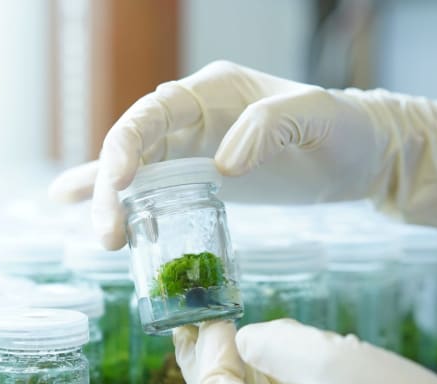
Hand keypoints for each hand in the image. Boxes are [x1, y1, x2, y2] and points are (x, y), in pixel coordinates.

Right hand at [49, 60, 436, 248]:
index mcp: (214, 93)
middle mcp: (194, 116)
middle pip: (134, 144)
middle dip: (112, 186)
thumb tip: (222, 163)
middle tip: (111, 235)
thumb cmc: (344, 130)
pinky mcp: (199, 175)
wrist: (362, 155)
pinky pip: (149, 182)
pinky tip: (74, 202)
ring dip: (108, 197)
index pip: (154, 114)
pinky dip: (111, 191)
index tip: (119, 186)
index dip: (127, 146)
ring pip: (134, 166)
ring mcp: (193, 146)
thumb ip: (270, 127)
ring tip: (103, 236)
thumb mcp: (317, 117)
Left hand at [173, 319, 436, 383]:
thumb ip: (280, 347)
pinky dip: (282, 372)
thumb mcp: (334, 364)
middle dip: (215, 358)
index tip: (211, 316)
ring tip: (244, 328)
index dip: (206, 352)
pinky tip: (292, 347)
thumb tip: (248, 339)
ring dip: (248, 363)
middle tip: (203, 322)